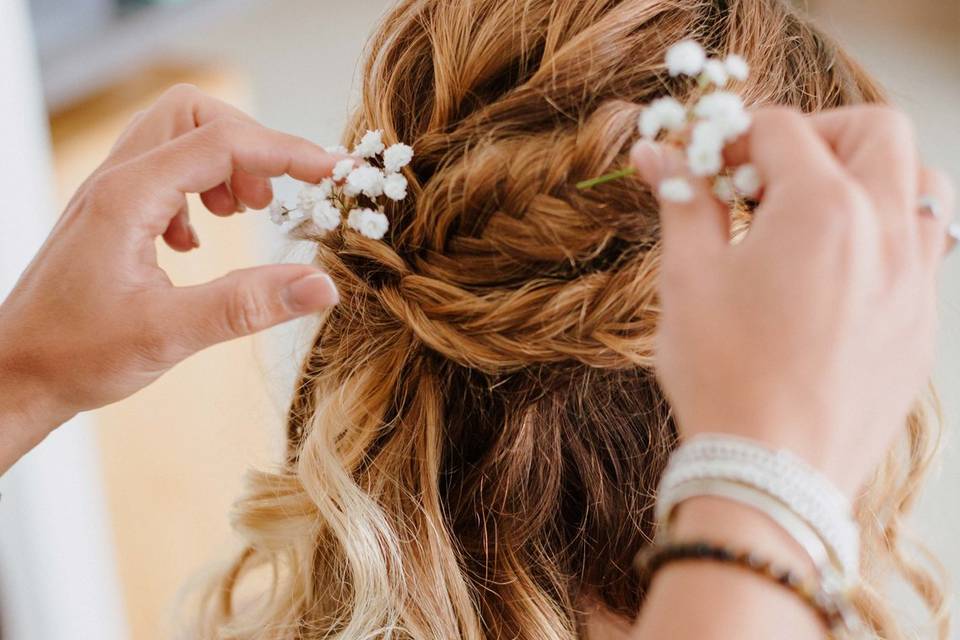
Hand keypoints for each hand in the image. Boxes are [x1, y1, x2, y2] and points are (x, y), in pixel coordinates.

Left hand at [0, 84, 339, 470]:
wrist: (15, 374)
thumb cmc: (75, 355)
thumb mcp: (170, 333)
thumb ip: (248, 305)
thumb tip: (322, 285)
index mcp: (130, 197)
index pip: (224, 142)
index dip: (287, 153)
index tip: (334, 174)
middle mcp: (118, 181)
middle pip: (195, 115)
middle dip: (250, 144)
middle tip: (276, 197)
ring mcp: (111, 194)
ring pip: (178, 136)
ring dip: (224, 164)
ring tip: (244, 215)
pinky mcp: (112, 214)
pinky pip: (163, 170)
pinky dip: (199, 189)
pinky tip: (199, 240)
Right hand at [631, 106, 954, 495]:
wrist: (773, 471)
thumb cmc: (722, 373)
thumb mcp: (687, 277)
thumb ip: (682, 200)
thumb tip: (657, 153)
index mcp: (822, 209)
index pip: (782, 128)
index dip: (735, 137)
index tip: (709, 167)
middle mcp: (885, 231)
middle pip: (876, 131)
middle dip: (819, 135)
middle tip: (770, 175)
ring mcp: (914, 280)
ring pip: (923, 184)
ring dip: (872, 176)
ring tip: (818, 213)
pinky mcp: (920, 323)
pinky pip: (922, 251)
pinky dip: (885, 235)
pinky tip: (835, 275)